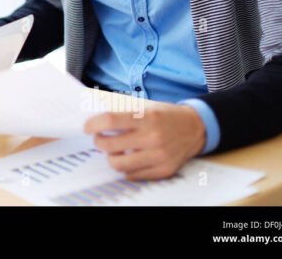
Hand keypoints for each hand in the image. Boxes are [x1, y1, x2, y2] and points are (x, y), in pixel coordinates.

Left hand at [83, 103, 205, 179]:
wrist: (194, 128)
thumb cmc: (165, 115)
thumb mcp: (146, 106)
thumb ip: (123, 113)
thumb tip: (95, 122)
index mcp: (147, 117)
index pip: (110, 120)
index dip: (93, 124)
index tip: (87, 127)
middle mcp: (153, 137)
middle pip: (111, 145)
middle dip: (99, 142)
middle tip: (99, 139)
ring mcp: (159, 156)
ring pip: (119, 164)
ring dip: (111, 158)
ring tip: (113, 151)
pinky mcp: (164, 170)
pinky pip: (134, 175)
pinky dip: (126, 168)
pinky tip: (129, 158)